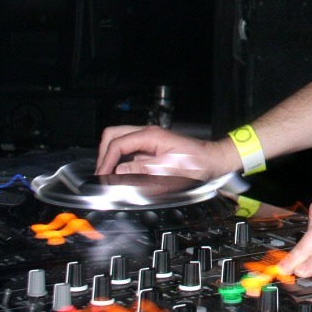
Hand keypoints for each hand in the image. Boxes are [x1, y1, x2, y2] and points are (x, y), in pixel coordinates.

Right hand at [95, 125, 238, 179]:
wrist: (211, 160)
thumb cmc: (196, 163)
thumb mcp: (169, 170)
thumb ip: (142, 171)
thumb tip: (118, 172)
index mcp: (151, 136)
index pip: (118, 144)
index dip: (106, 161)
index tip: (102, 177)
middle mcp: (147, 134)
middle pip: (113, 135)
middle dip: (103, 153)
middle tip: (101, 173)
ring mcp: (148, 139)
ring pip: (119, 140)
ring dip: (110, 156)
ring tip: (107, 174)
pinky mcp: (150, 147)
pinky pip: (128, 149)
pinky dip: (119, 159)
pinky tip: (120, 173)